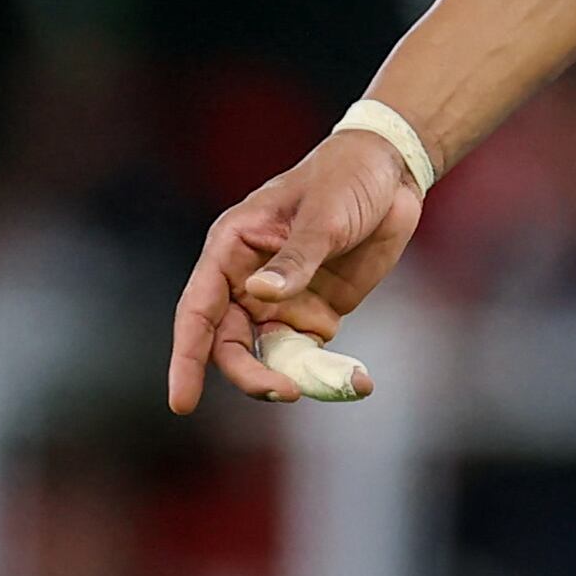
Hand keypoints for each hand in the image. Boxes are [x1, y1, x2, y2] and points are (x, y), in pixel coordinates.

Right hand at [165, 124, 426, 411]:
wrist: (393, 173)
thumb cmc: (344, 179)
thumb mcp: (322, 216)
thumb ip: (295, 258)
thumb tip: (259, 293)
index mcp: (231, 250)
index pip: (198, 311)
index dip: (186, 357)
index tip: (183, 402)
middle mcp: (248, 281)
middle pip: (231, 344)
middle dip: (251, 375)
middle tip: (285, 392)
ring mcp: (283, 300)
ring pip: (270, 356)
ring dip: (293, 378)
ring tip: (335, 384)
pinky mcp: (318, 312)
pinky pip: (311, 354)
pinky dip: (327, 373)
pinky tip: (357, 381)